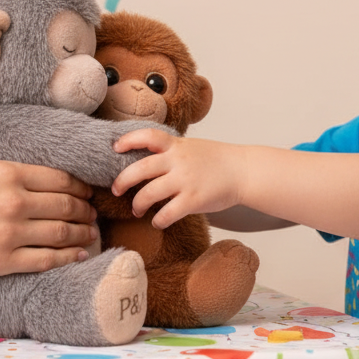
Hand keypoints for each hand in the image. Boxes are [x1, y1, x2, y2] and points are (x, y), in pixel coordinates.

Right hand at [0, 159, 97, 276]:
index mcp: (5, 172)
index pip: (60, 178)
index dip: (79, 187)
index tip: (86, 192)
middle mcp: (14, 199)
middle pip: (66, 205)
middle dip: (85, 210)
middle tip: (93, 214)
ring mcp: (9, 232)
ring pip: (62, 232)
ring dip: (82, 233)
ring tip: (91, 235)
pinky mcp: (1, 261)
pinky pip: (46, 259)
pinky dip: (67, 257)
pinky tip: (78, 255)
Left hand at [112, 129, 244, 228]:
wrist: (244, 171)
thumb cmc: (217, 160)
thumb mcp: (192, 146)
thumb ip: (171, 150)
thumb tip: (145, 159)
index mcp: (177, 145)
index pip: (148, 136)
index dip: (128, 140)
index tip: (115, 147)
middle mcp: (178, 161)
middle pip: (140, 169)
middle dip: (122, 181)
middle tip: (116, 190)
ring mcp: (185, 180)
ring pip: (149, 194)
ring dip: (137, 204)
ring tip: (136, 209)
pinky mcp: (194, 200)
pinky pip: (167, 213)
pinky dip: (157, 220)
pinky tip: (157, 222)